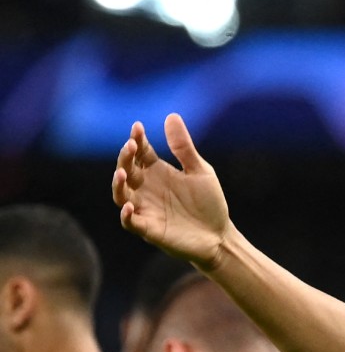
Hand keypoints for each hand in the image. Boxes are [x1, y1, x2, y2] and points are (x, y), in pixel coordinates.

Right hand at [111, 114, 231, 270]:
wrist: (219, 236)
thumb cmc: (208, 203)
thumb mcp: (200, 171)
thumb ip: (184, 147)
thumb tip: (171, 115)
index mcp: (156, 172)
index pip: (140, 152)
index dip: (137, 140)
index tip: (137, 127)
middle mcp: (145, 188)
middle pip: (127, 170)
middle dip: (125, 158)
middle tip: (131, 146)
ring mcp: (145, 209)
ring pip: (121, 195)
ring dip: (118, 185)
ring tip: (122, 173)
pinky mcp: (149, 229)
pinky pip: (131, 222)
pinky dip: (128, 215)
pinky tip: (130, 206)